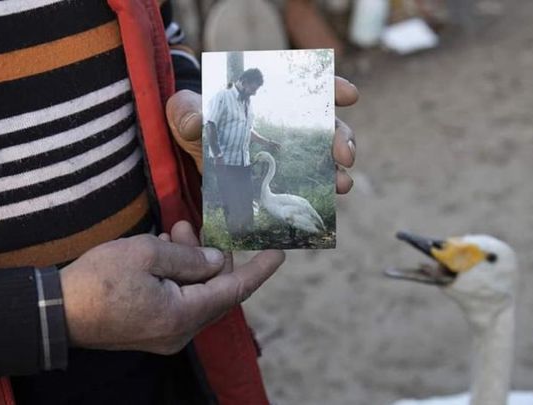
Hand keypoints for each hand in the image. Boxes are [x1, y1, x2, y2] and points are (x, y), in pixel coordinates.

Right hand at [61, 221, 284, 353]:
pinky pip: (179, 301)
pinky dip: (177, 276)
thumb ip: (189, 257)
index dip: (258, 270)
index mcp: (183, 314)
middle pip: (214, 291)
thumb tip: (216, 260)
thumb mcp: (147, 253)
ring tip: (172, 232)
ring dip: (190, 263)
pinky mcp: (152, 331)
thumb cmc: (98, 280)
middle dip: (210, 256)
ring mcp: (166, 335)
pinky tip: (163, 252)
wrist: (54, 312)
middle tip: (189, 227)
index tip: (279, 253)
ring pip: (196, 294)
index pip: (234, 290)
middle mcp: (180, 331)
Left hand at [166, 77, 358, 193]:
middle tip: (345, 154)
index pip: (309, 88)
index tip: (349, 95)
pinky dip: (323, 189)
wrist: (189, 150)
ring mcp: (290, 152)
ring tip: (342, 183)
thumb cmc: (192, 121)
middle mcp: (289, 123)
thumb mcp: (183, 112)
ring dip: (339, 170)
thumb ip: (186, 113)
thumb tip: (195, 124)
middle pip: (328, 126)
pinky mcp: (282, 177)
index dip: (332, 88)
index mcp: (271, 99)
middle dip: (342, 138)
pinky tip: (332, 199)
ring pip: (327, 157)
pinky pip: (310, 182)